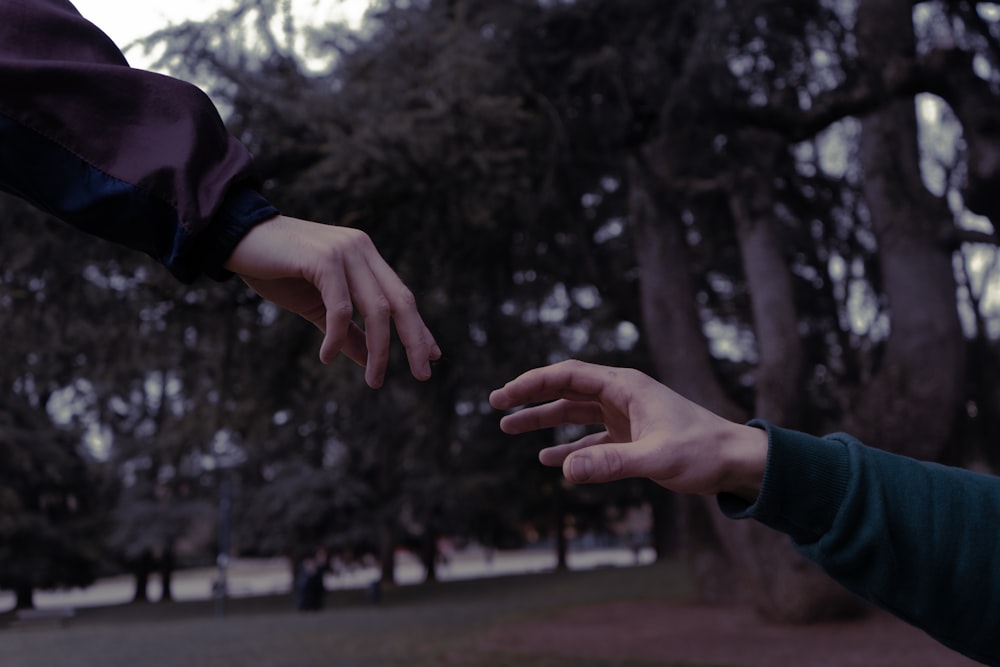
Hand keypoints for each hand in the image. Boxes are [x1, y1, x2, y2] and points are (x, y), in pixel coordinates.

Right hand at [224, 215, 440, 387]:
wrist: (235, 238)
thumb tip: (369, 360)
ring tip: (374, 379)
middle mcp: (361, 250)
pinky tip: (327, 357)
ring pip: (376, 309)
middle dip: (414, 340)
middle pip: (400, 302)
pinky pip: (341, 307)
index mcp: (365, 257)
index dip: (418, 327)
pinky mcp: (323, 258)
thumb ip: (345, 331)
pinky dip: (338, 336)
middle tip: (423, 374)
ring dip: (379, 349)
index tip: (432, 355)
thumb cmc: (275, 270)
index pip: (401, 295)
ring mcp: (345, 251)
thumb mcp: (316, 306)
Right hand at [489, 360, 766, 501]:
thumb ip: (610, 464)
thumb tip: (564, 474)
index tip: (504, 396)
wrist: (736, 461)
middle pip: (565, 390)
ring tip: (510, 429)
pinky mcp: (632, 437)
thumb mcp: (656, 458)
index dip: (532, 383)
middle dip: (530, 397)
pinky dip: (570, 448)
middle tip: (497, 407)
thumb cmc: (703, 452)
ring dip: (544, 422)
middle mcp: (622, 395)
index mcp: (625, 386)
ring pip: (574, 414)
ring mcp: (626, 416)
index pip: (567, 376)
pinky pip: (591, 438)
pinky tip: (550, 461)